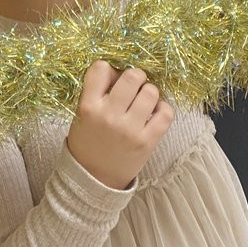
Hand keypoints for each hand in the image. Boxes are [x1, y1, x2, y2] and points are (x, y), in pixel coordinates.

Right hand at [65, 61, 173, 189]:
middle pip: (132, 76)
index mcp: (88, 106)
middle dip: (135, 76)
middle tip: (133, 85)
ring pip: (151, 92)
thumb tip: (119, 71)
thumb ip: (96, 92)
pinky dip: (163, 109)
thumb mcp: (81, 114)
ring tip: (144, 101)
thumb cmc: (87, 141)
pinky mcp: (147, 141)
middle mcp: (109, 115)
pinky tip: (154, 113)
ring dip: (149, 92)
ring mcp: (130, 129)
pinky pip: (165, 114)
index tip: (111, 78)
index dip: (109, 69)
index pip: (101, 68)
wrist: (94, 178)